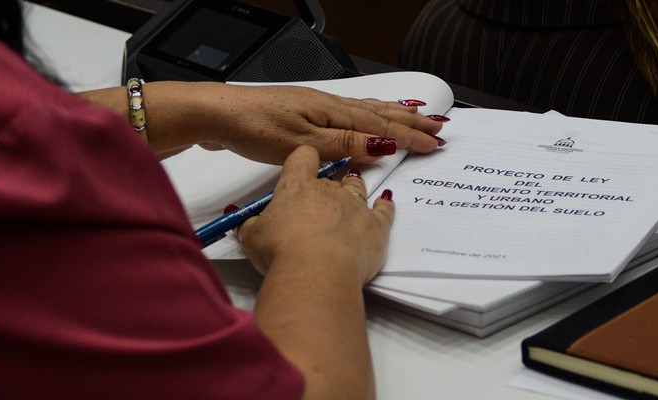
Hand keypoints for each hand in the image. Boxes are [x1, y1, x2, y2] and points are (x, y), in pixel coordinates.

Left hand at [195, 84, 443, 163]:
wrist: (218, 115)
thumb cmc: (254, 128)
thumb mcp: (302, 144)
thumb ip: (343, 145)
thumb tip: (382, 144)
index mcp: (332, 113)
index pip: (380, 126)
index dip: (409, 136)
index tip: (435, 144)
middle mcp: (329, 106)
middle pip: (379, 113)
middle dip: (411, 121)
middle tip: (439, 127)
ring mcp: (317, 108)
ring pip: (366, 110)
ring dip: (393, 114)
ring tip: (416, 113)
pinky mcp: (305, 115)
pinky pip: (350, 113)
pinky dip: (369, 114)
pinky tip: (367, 118)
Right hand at [237, 145, 393, 283]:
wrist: (317, 272)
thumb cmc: (281, 252)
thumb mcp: (252, 238)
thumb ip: (250, 225)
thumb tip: (242, 221)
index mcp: (298, 187)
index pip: (303, 157)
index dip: (304, 160)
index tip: (304, 167)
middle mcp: (330, 190)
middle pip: (332, 177)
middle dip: (328, 187)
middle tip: (321, 204)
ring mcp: (356, 206)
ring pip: (358, 188)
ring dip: (355, 190)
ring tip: (352, 197)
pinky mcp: (377, 227)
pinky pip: (385, 210)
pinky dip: (385, 207)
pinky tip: (385, 204)